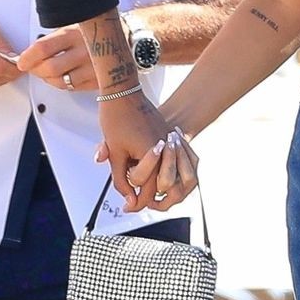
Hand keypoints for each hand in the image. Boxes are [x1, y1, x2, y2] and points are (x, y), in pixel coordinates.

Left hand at [16, 24, 94, 92]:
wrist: (127, 40)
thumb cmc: (97, 32)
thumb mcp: (75, 25)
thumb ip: (54, 40)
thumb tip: (30, 53)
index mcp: (75, 34)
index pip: (43, 48)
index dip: (27, 58)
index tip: (21, 62)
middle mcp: (84, 52)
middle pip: (50, 69)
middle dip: (35, 71)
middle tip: (31, 68)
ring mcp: (92, 69)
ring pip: (60, 82)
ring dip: (47, 79)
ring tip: (46, 71)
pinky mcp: (98, 82)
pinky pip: (72, 88)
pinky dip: (62, 84)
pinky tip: (62, 75)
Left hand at [96, 93, 195, 209]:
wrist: (124, 92)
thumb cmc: (116, 118)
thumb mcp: (115, 153)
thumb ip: (121, 179)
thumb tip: (129, 198)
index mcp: (152, 154)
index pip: (150, 188)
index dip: (137, 202)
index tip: (127, 207)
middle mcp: (166, 149)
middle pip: (168, 185)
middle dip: (152, 199)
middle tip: (136, 203)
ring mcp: (172, 141)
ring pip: (182, 175)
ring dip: (169, 188)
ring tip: (152, 195)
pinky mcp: (172, 136)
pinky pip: (184, 161)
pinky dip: (176, 172)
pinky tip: (165, 178)